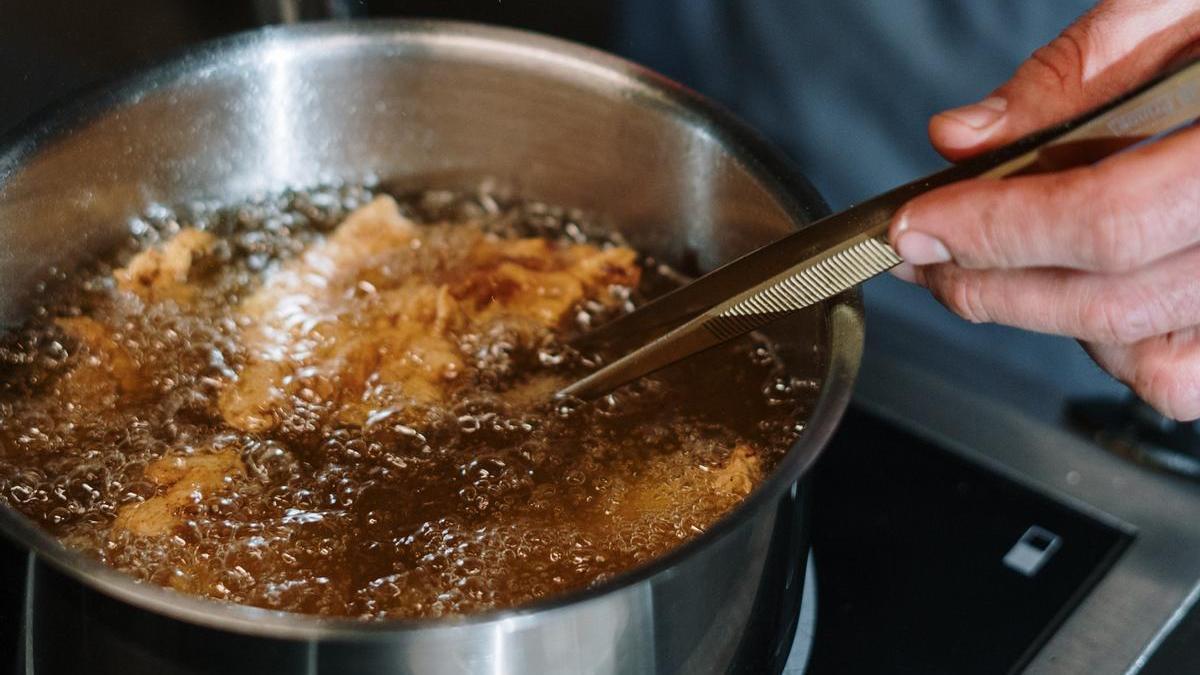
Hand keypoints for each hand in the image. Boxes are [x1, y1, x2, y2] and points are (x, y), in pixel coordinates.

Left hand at [889, 0, 1199, 419]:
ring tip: (992, 273)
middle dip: (988, 287)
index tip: (914, 227)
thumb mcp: (1182, 5)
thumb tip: (963, 138)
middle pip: (1112, 304)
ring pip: (1147, 360)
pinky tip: (1084, 299)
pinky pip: (1186, 377)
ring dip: (1048, 323)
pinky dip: (1123, 355)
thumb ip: (1079, 72)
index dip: (994, 232)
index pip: (1108, 219)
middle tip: (922, 258)